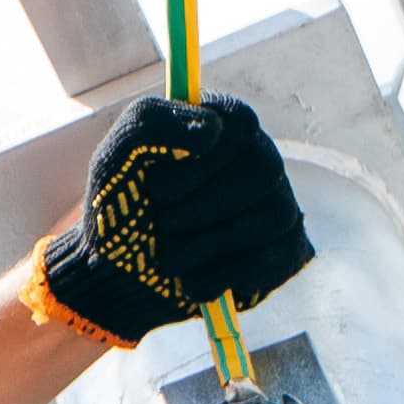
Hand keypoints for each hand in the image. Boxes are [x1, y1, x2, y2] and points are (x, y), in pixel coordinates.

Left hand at [31, 97, 311, 342]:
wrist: (120, 274)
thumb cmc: (121, 207)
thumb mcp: (115, 157)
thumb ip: (153, 125)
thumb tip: (211, 131)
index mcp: (224, 123)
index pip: (241, 122)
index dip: (197, 163)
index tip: (156, 189)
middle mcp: (260, 155)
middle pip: (263, 169)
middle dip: (200, 208)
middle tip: (162, 224)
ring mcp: (279, 201)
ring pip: (275, 214)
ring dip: (208, 244)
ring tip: (169, 256)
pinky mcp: (288, 248)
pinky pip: (279, 257)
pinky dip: (226, 275)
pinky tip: (192, 281)